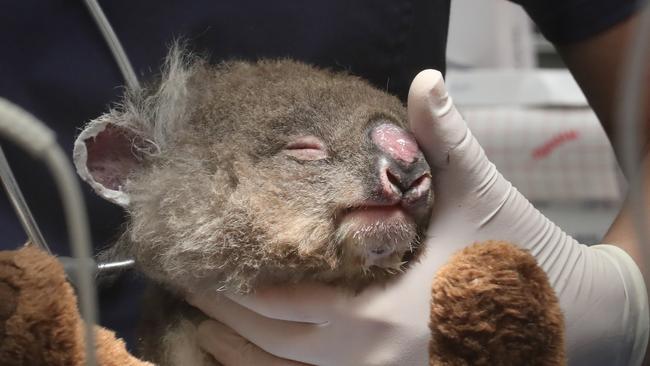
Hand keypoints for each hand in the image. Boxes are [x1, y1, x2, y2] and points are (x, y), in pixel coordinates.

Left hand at [188, 70, 648, 365]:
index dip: (229, 283)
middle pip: (268, 343)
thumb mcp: (483, 198)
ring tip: (200, 326)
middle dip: (219, 315)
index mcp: (384, 314)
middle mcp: (369, 359)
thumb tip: (423, 81)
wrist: (574, 320)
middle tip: (183, 282)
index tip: (195, 259)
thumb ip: (446, 140)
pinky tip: (257, 352)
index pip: (280, 302)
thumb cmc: (523, 259)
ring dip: (238, 352)